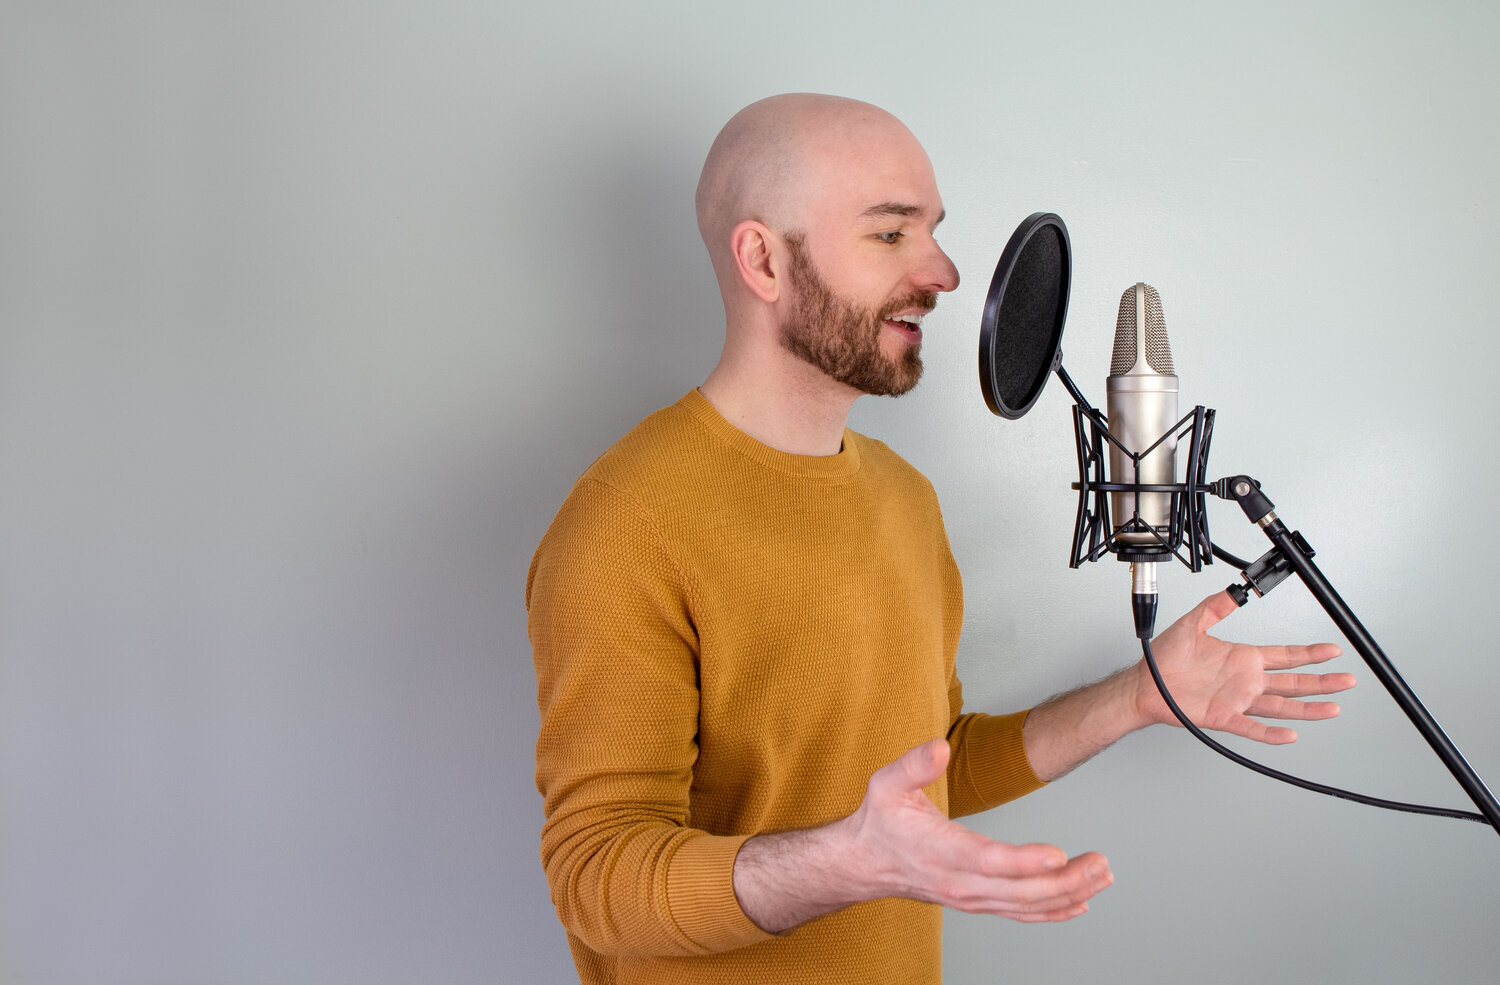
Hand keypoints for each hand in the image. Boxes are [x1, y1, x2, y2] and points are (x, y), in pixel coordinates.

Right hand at [841, 739, 1111, 921]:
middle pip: (1018, 891)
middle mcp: (959, 883)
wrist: (864, 864)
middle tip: (1101, 863)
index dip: (1024, 861)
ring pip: (1025, 905)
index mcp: (940, 851)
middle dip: (1066, 880)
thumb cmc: (880, 821)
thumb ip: (913, 765)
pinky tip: (1080, 904)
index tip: (1058, 855)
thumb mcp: (885, 783)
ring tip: (1102, 876)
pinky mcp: (977, 902)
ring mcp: (970, 898)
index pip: (987, 860)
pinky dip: (1053, 912)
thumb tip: (939, 746)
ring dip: (1068, 893)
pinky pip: (1019, 914)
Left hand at [1138, 590, 1352, 743]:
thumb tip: (1233, 590)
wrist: (1143, 684)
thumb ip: (1215, 606)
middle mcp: (1245, 681)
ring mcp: (1237, 700)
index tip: (1333, 650)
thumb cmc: (1165, 658)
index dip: (1310, 653)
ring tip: (1332, 709)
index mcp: (1242, 658)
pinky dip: (1271, 733)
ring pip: (1280, 707)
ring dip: (1306, 709)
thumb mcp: (1193, 623)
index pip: (1285, 655)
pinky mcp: (1223, 717)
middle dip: (1321, 682)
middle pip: (1292, 682)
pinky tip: (1290, 735)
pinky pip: (1251, 727)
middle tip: (1348, 681)